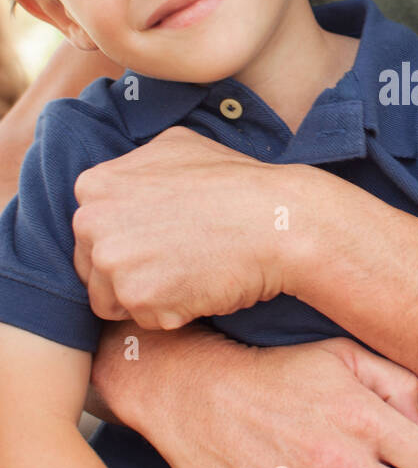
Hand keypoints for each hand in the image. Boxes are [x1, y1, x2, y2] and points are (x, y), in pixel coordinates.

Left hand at [72, 126, 290, 328]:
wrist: (277, 221)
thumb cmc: (236, 183)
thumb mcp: (177, 146)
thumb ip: (137, 166)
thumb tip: (126, 178)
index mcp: (95, 186)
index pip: (90, 232)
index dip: (127, 240)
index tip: (159, 240)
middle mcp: (92, 222)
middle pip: (94, 268)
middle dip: (131, 272)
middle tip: (178, 261)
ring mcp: (113, 261)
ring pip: (113, 300)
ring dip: (148, 297)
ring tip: (189, 275)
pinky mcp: (138, 298)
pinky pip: (145, 320)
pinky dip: (172, 314)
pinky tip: (200, 289)